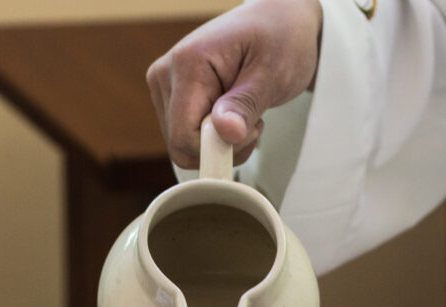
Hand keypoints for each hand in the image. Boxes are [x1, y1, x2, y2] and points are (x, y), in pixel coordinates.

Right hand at [146, 0, 322, 167]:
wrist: (278, 21)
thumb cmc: (281, 40)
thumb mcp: (273, 73)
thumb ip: (246, 104)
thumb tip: (225, 133)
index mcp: (187, 63)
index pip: (184, 136)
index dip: (218, 147)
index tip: (252, 129)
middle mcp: (165, 73)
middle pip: (179, 144)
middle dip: (221, 146)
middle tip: (254, 122)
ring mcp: (164, 84)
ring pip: (181, 145)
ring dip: (219, 143)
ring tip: (246, 113)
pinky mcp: (170, 95)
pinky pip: (185, 136)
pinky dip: (213, 137)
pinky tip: (234, 115)